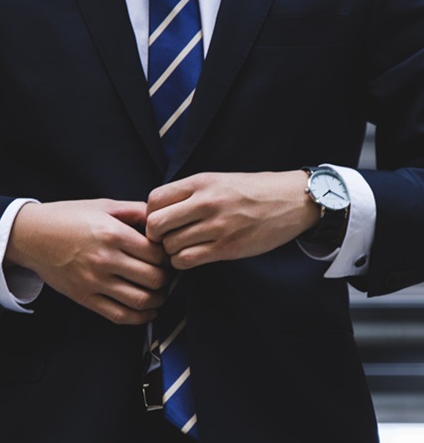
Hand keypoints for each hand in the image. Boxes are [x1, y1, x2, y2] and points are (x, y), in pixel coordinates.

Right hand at [5, 199, 170, 324]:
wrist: (31, 235)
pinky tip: (148, 311)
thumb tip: (162, 219)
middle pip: (154, 278)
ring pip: (141, 300)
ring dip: (158, 300)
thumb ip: (135, 211)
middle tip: (167, 274)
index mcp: (112, 234)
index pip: (157, 254)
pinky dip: (140, 318)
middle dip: (167, 278)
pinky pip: (119, 315)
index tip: (168, 255)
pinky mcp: (84, 297)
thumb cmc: (68, 217)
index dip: (169, 256)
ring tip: (160, 292)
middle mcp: (105, 259)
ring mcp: (94, 281)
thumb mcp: (103, 205)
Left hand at [146, 171, 318, 269]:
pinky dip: (183, 262)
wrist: (291, 201)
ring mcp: (217, 226)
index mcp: (201, 182)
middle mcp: (206, 202)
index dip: (150, 214)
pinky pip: (187, 260)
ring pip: (170, 246)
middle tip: (166, 239)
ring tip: (183, 247)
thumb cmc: (252, 191)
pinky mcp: (227, 247)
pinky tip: (192, 256)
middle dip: (155, 236)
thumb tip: (158, 211)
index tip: (161, 221)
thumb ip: (189, 193)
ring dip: (171, 251)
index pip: (154, 200)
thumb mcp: (218, 180)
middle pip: (156, 225)